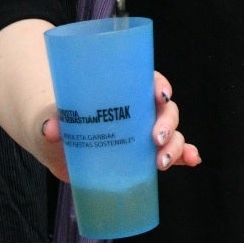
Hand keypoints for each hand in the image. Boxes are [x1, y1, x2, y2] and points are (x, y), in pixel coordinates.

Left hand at [37, 69, 200, 179]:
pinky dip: (185, 156)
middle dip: (168, 123)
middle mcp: (138, 109)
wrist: (58, 147)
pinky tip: (193, 161)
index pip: (148, 80)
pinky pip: (172, 153)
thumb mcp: (53, 118)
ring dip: (176, 145)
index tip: (160, 95)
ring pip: (172, 133)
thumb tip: (50, 129)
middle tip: (156, 139)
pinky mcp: (143, 155)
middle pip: (165, 109)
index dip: (159, 85)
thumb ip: (51, 121)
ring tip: (163, 162)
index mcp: (122, 90)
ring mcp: (143, 133)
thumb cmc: (60, 121)